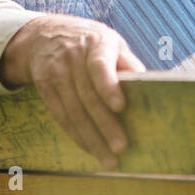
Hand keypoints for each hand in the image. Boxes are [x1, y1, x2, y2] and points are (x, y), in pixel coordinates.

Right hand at [0, 14, 145, 168]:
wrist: (44, 35)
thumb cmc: (91, 43)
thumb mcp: (111, 42)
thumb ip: (128, 63)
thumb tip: (149, 84)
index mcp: (96, 43)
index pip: (99, 65)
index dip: (108, 86)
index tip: (120, 107)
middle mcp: (73, 57)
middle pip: (88, 96)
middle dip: (105, 125)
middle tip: (120, 148)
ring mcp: (56, 73)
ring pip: (73, 111)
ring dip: (91, 138)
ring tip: (108, 159)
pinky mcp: (44, 87)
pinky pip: (60, 115)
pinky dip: (76, 135)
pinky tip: (89, 149)